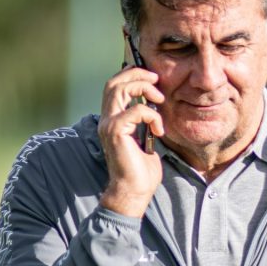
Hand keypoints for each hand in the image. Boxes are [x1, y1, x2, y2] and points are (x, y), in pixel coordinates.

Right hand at [98, 67, 164, 217]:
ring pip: (120, 89)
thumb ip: (144, 121)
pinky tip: (158, 130)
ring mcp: (108, 125)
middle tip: (156, 78)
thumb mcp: (145, 138)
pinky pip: (136, 110)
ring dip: (144, 88)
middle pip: (114, 82)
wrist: (134, 191)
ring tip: (160, 99)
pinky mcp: (115, 132)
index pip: (114, 87)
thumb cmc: (141, 170)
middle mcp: (106, 120)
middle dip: (136, 74)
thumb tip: (155, 105)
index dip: (130, 75)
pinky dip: (152, 116)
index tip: (151, 76)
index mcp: (112, 120)